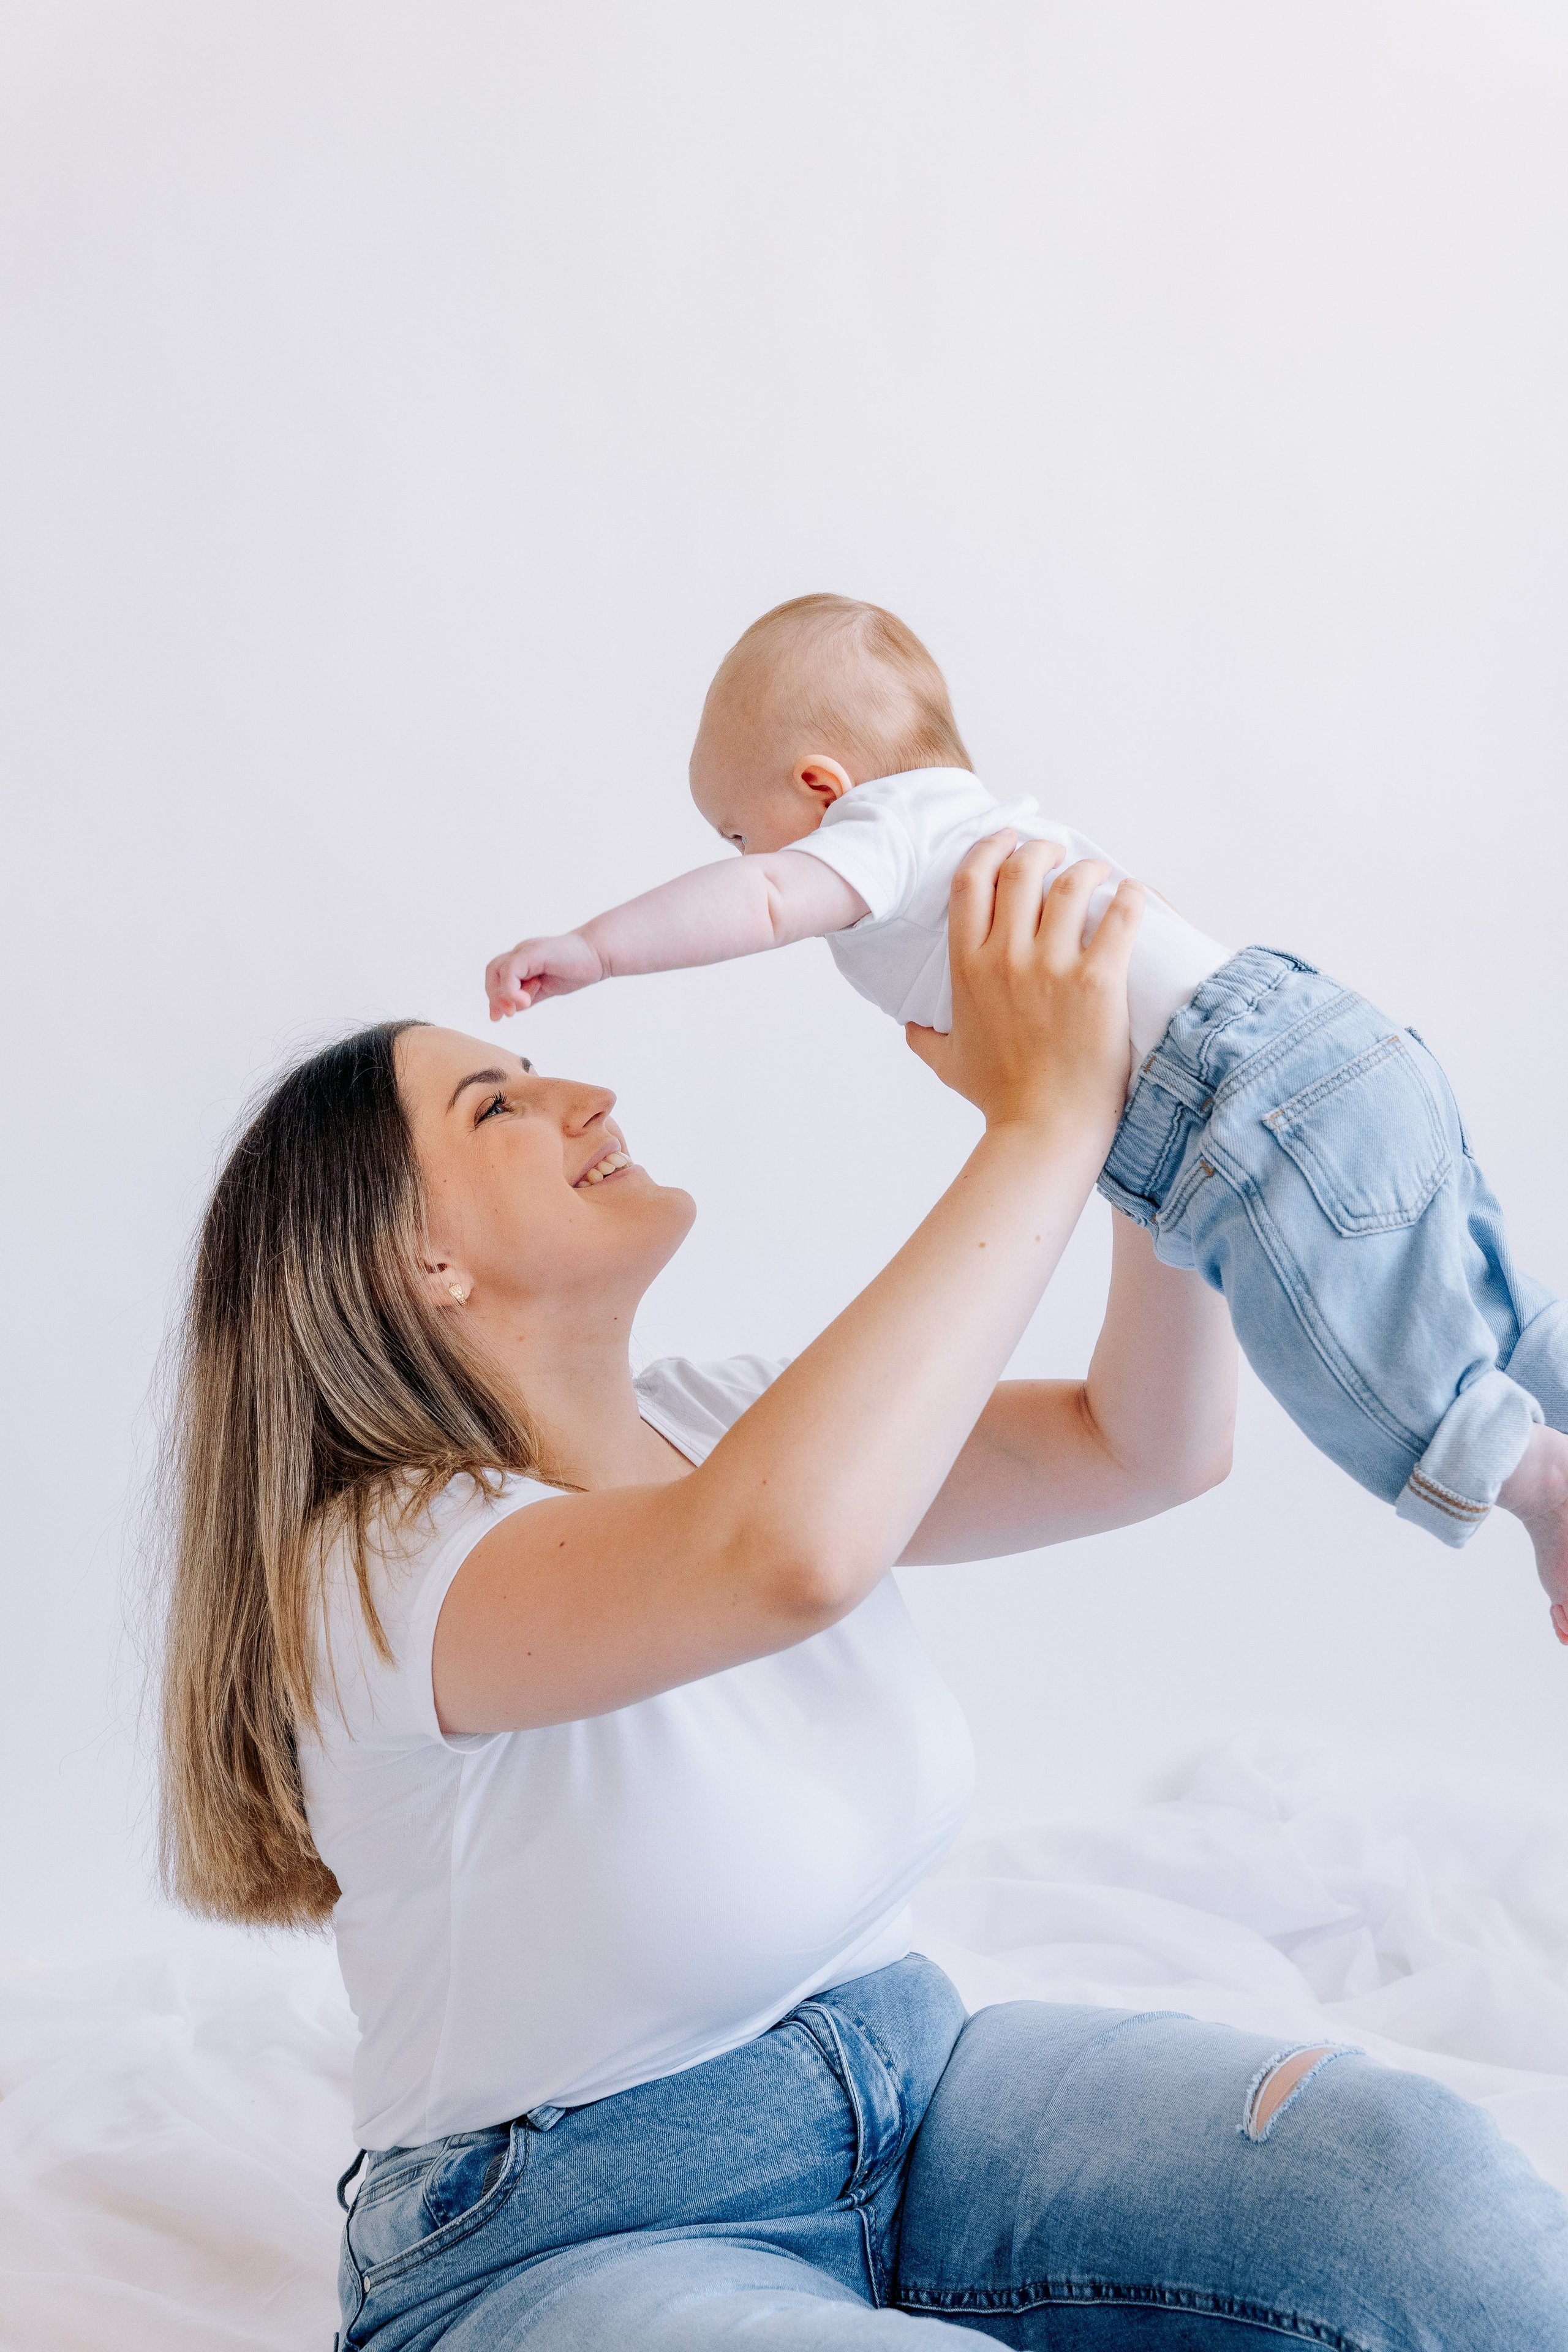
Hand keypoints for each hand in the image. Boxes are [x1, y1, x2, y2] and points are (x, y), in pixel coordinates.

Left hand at [485, 932, 604, 1017]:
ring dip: (502, 994)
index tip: (498, 1017)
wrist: (599, 955)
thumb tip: (512, 1009)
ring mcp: (526, 950)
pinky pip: (511, 970)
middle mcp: (521, 953)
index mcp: (524, 961)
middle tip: (506, 1015)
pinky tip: (526, 1001)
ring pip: (498, 969)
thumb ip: (529, 997)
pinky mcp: (533, 952)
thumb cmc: (577, 970)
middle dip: (494, 996)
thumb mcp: (547, 989)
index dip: (494, 997)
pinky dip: (512, 989)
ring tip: (520, 1006)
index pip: (497, 976)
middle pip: (492, 971)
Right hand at [905, 831, 1144, 1144]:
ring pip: (1071, 886)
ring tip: (1098, 873)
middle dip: (1041, 850)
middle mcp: (1004, 958)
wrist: (1045, 1129)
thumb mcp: (948, 1064)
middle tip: (1057, 853)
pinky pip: (1120, 917)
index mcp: (966, 968)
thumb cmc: (1000, 1098)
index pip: (969, 882)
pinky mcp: (1097, 981)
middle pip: (1020, 871)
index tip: (1007, 838)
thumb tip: (911, 1028)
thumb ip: (925, 1038)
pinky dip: (1132, 897)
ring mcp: (1051, 968)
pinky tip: (1137, 894)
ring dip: (1087, 869)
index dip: (989, 848)